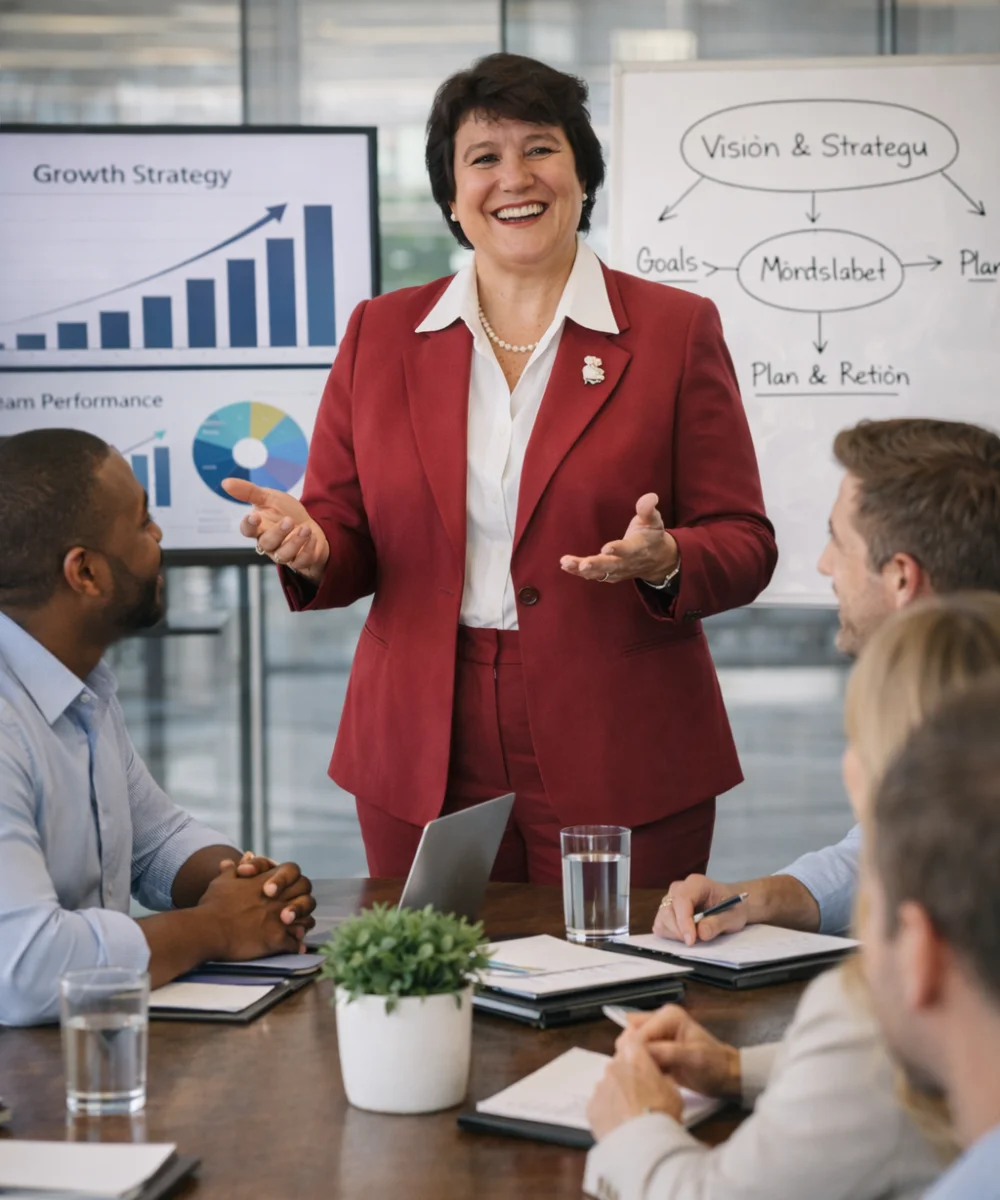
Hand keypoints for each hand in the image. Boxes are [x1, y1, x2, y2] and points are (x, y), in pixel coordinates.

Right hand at [197, 864, 307, 960]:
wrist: (207, 930)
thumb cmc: (213, 905)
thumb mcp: (223, 880)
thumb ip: (237, 867)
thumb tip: (248, 854)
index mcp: (267, 882)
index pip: (295, 872)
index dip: (292, 878)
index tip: (280, 890)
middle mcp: (278, 898)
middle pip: (307, 894)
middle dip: (303, 901)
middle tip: (293, 910)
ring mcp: (279, 919)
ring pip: (306, 920)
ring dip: (303, 924)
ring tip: (297, 930)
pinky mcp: (276, 940)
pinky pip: (296, 943)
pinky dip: (296, 946)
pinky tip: (294, 948)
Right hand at [221, 478, 328, 582]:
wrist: (309, 526)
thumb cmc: (285, 512)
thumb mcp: (269, 498)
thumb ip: (249, 492)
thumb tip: (225, 482)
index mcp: (259, 528)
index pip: (247, 530)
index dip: (249, 525)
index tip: (254, 516)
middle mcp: (269, 543)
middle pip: (266, 543)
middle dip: (278, 533)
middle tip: (289, 521)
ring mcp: (283, 554)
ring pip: (283, 555)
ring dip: (295, 542)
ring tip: (305, 529)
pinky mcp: (299, 561)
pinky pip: (301, 561)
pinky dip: (307, 550)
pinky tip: (312, 537)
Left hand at [560, 493, 677, 585]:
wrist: (657, 560)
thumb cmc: (651, 536)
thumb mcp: (654, 521)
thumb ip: (648, 510)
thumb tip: (650, 497)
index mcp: (638, 548)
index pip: (628, 549)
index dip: (618, 549)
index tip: (606, 548)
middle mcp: (626, 562)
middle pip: (610, 565)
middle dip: (596, 565)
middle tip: (583, 564)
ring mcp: (617, 570)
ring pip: (599, 572)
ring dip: (582, 570)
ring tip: (566, 563)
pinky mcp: (610, 575)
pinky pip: (594, 575)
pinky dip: (579, 572)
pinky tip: (566, 565)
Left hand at [587, 1041, 683, 1139]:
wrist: (642, 1144)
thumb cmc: (662, 1114)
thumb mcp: (674, 1093)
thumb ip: (662, 1078)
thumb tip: (658, 1078)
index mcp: (635, 1058)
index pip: (632, 1039)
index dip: (637, 1047)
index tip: (641, 1057)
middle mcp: (613, 1066)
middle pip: (619, 1063)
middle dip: (627, 1073)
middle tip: (639, 1093)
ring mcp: (600, 1086)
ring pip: (608, 1085)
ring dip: (616, 1093)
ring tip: (629, 1114)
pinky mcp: (591, 1106)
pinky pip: (600, 1104)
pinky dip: (607, 1111)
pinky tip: (618, 1125)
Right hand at [619, 1006, 740, 1100]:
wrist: (727, 1078)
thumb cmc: (715, 1066)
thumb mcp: (694, 1058)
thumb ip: (668, 1052)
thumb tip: (641, 1052)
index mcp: (669, 1016)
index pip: (639, 1029)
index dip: (636, 1049)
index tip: (635, 1070)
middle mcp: (660, 1021)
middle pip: (631, 1034)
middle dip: (632, 1054)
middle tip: (637, 1074)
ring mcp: (657, 1035)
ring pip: (632, 1045)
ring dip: (635, 1061)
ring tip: (641, 1077)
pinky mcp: (656, 1049)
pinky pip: (639, 1055)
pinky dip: (640, 1066)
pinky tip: (646, 1078)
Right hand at [654, 874, 748, 944]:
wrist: (731, 907)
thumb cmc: (733, 908)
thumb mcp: (733, 917)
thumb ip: (717, 923)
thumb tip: (701, 933)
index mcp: (696, 883)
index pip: (682, 899)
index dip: (684, 921)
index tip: (691, 940)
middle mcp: (679, 888)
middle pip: (667, 910)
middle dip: (679, 930)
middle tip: (696, 942)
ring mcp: (670, 899)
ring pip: (662, 919)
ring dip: (675, 934)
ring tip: (694, 937)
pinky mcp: (666, 911)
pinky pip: (660, 925)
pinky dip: (670, 935)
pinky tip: (685, 935)